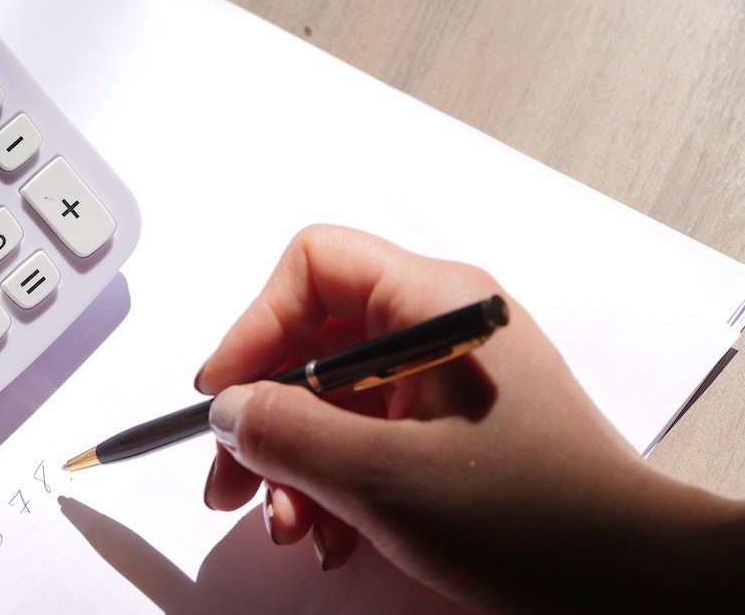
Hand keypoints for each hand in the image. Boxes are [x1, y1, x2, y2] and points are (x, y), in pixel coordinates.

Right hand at [198, 225, 743, 611]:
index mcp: (434, 305)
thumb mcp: (385, 476)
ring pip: (330, 401)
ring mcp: (440, 379)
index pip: (315, 267)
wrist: (628, 582)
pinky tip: (331, 536)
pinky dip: (333, 485)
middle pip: (311, 342)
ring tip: (289, 528)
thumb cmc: (534, 518)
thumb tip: (226, 409)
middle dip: (264, 419)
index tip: (222, 394)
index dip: (256, 325)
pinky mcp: (443, 427)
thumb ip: (288, 435)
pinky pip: (361, 437)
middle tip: (230, 483)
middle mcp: (435, 328)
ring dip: (294, 467)